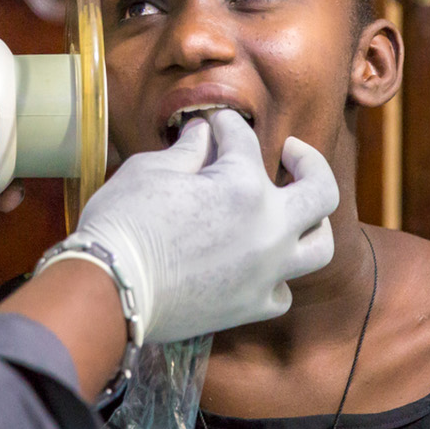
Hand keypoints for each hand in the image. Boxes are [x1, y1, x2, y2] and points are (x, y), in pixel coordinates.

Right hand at [68, 110, 339, 343]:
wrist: (108, 290)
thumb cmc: (124, 222)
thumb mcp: (151, 170)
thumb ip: (189, 150)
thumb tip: (204, 135)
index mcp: (243, 185)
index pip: (244, 138)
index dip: (224, 123)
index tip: (212, 123)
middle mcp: (269, 228)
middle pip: (320, 189)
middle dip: (309, 161)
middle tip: (292, 151)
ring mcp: (266, 271)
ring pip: (320, 246)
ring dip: (313, 222)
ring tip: (295, 209)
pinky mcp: (250, 305)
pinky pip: (283, 289)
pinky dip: (278, 273)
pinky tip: (262, 262)